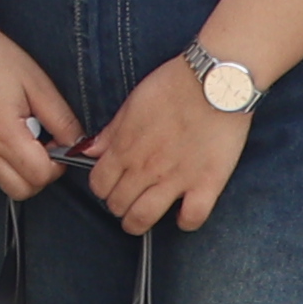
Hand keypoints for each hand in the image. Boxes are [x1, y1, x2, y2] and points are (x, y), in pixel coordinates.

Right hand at [0, 12, 80, 198]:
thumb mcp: (38, 84)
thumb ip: (63, 121)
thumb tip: (78, 145)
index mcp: (3, 134)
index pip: (40, 177)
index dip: (56, 165)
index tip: (56, 144)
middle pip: (20, 191)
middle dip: (37, 173)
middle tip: (39, 141)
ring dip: (14, 163)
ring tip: (13, 126)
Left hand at [83, 55, 247, 235]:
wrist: (214, 81)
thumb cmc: (172, 86)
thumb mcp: (132, 104)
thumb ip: (110, 133)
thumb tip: (88, 151)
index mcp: (124, 148)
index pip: (99, 184)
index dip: (101, 188)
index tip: (110, 185)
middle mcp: (145, 168)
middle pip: (118, 204)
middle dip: (117, 206)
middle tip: (127, 200)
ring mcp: (176, 179)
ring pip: (144, 217)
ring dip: (138, 222)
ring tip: (142, 217)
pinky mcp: (207, 183)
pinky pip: (192, 218)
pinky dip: (185, 222)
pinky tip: (182, 214)